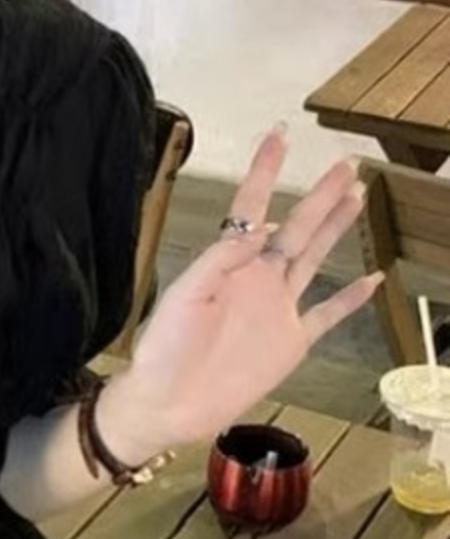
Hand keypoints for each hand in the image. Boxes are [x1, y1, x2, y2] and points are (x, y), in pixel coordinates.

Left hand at [102, 127, 381, 456]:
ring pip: (315, 259)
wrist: (169, 402)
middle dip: (321, 196)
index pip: (250, 207)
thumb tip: (258, 227)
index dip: (265, 172)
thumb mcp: (185, 296)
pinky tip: (373, 279)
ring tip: (357, 197)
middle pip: (298, 227)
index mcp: (228, 263)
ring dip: (336, 229)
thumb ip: (220, 261)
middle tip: (347, 164)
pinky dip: (351, 299)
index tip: (278, 136)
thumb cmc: (165, 346)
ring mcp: (278, 308)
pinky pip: (327, 314)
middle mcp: (258, 278)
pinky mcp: (292, 341)